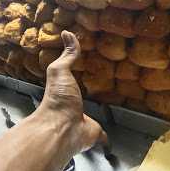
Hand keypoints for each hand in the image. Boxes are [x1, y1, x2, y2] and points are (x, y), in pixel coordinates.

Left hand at [37, 30, 106, 152]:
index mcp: (66, 94)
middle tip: (102, 93)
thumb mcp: (60, 71)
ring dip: (99, 117)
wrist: (62, 128)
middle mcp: (73, 110)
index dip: (76, 82)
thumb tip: (68, 33)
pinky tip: (111, 138)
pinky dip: (108, 138)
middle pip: (84, 103)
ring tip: (109, 110)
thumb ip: (67, 55)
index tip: (85, 76)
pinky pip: (103, 136)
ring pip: (94, 118)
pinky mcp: (95, 135)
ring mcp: (84, 124)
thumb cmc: (58, 99)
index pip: (72, 86)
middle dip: (90, 99)